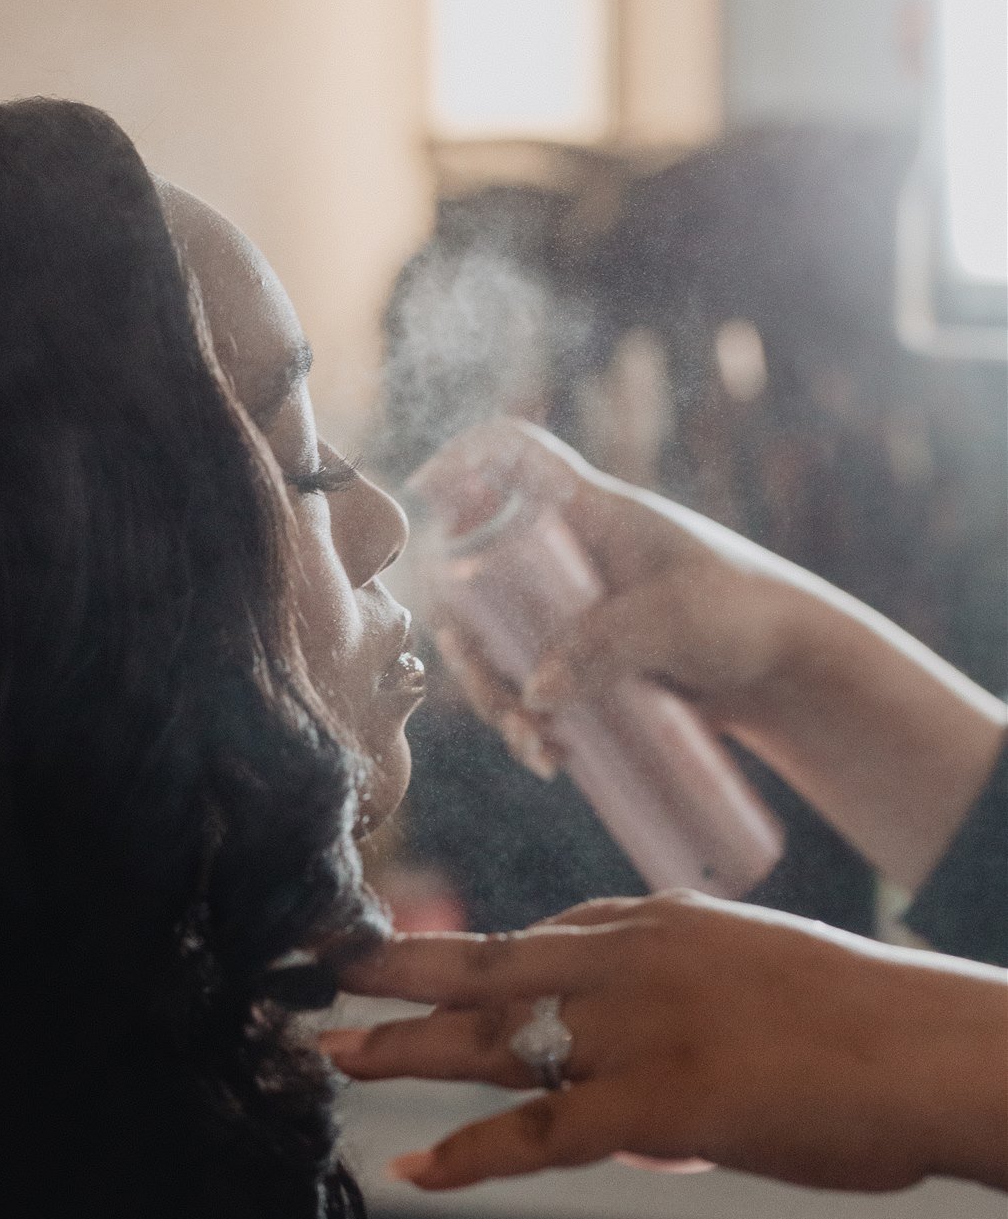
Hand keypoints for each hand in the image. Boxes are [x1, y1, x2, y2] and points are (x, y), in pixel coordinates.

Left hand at [318, 893, 1007, 1194]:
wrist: (934, 1051)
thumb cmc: (863, 1029)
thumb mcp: (754, 983)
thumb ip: (677, 1021)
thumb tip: (632, 1105)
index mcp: (657, 923)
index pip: (535, 933)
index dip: (459, 952)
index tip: (401, 957)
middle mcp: (630, 959)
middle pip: (483, 964)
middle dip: (391, 971)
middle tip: (313, 974)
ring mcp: (637, 1026)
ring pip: (490, 1034)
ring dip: (402, 1047)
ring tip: (329, 1059)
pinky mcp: (657, 1099)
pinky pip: (537, 1132)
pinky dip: (468, 1154)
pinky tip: (413, 1167)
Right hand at [411, 417, 811, 747]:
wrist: (792, 674)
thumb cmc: (748, 616)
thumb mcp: (677, 619)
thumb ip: (605, 646)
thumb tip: (536, 693)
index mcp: (590, 512)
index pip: (513, 457)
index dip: (463, 461)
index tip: (426, 492)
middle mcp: (569, 558)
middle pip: (478, 582)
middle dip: (471, 650)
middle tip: (503, 702)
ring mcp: (572, 613)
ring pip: (497, 649)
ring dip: (499, 701)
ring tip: (538, 751)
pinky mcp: (585, 663)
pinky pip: (531, 689)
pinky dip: (528, 724)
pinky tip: (551, 760)